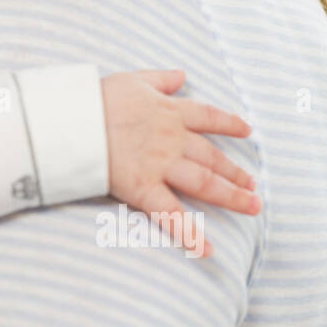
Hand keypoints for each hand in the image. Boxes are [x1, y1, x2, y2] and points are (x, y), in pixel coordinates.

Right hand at [100, 69, 260, 257]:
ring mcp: (161, 165)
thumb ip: (160, 78)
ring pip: (205, 183)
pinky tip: (208, 251)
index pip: (209, 117)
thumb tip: (182, 75)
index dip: (230, 124)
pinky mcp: (143, 189)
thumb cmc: (97, 98)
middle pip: (213, 157)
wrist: (74, 120)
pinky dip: (190, 234)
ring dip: (232, 196)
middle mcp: (172, 139)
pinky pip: (171, 215)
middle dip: (236, 172)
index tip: (246, 130)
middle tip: (253, 185)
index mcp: (170, 111)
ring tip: (252, 207)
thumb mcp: (132, 79)